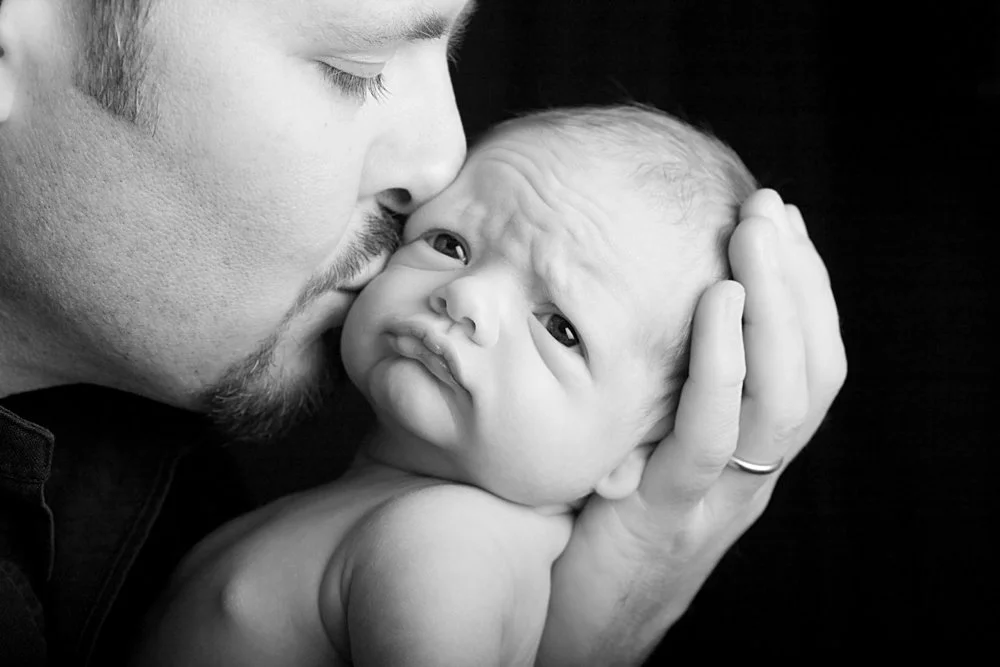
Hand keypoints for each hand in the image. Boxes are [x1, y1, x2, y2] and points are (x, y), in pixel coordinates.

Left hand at [536, 189, 846, 665]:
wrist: (577, 630)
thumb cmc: (598, 528)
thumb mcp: (642, 447)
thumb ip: (661, 390)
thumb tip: (643, 303)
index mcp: (749, 456)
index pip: (808, 365)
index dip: (806, 292)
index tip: (783, 222)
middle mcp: (750, 475)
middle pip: (810, 370)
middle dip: (797, 281)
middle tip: (770, 208)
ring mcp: (717, 498)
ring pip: (781, 398)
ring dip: (775, 307)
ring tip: (753, 236)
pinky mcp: (669, 514)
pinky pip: (712, 435)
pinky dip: (723, 363)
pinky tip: (717, 301)